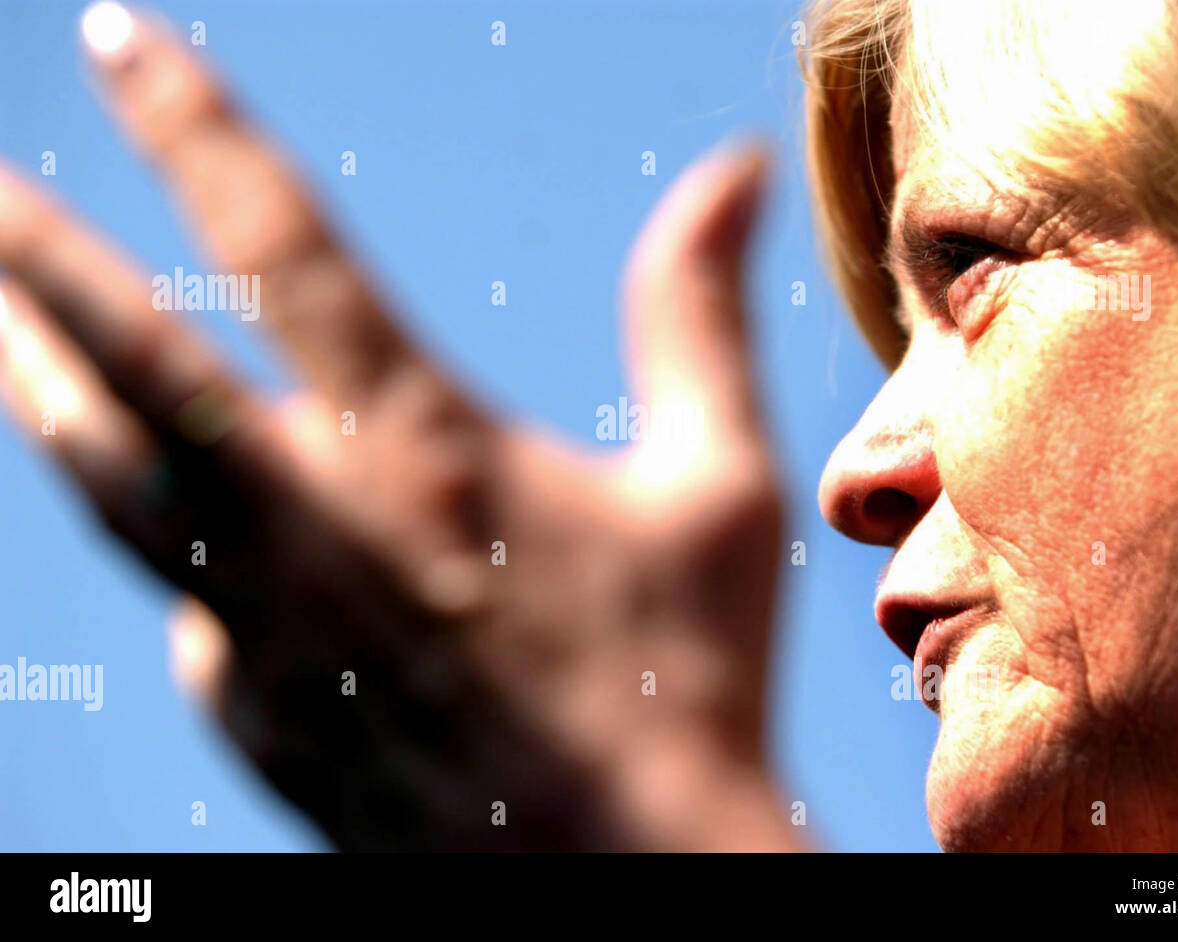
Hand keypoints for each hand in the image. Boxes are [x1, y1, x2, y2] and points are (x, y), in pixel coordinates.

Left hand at [0, 6, 795, 850]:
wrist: (616, 879)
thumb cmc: (684, 681)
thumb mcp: (712, 486)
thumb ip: (693, 317)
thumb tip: (731, 170)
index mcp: (422, 450)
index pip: (285, 248)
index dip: (193, 126)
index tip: (116, 37)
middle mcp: (314, 527)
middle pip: (121, 364)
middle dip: (22, 256)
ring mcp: (258, 628)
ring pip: (103, 481)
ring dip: (33, 383)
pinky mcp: (246, 710)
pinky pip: (194, 607)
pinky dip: (195, 556)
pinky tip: (239, 563)